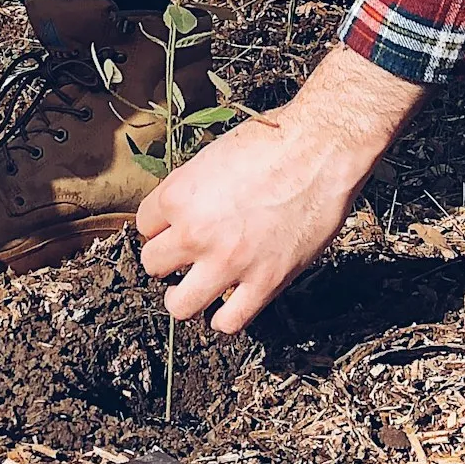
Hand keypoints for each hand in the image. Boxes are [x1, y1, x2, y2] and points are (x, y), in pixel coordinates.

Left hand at [134, 43, 423, 332]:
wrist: (320, 151)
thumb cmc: (272, 142)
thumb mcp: (213, 156)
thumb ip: (191, 188)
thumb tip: (183, 210)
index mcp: (179, 196)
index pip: (143, 224)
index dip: (159, 225)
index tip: (173, 225)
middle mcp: (195, 233)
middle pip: (153, 264)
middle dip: (166, 259)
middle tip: (183, 255)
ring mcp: (229, 262)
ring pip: (181, 305)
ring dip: (183, 297)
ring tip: (193, 290)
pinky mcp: (264, 282)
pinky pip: (229, 321)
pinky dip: (222, 319)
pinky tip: (226, 306)